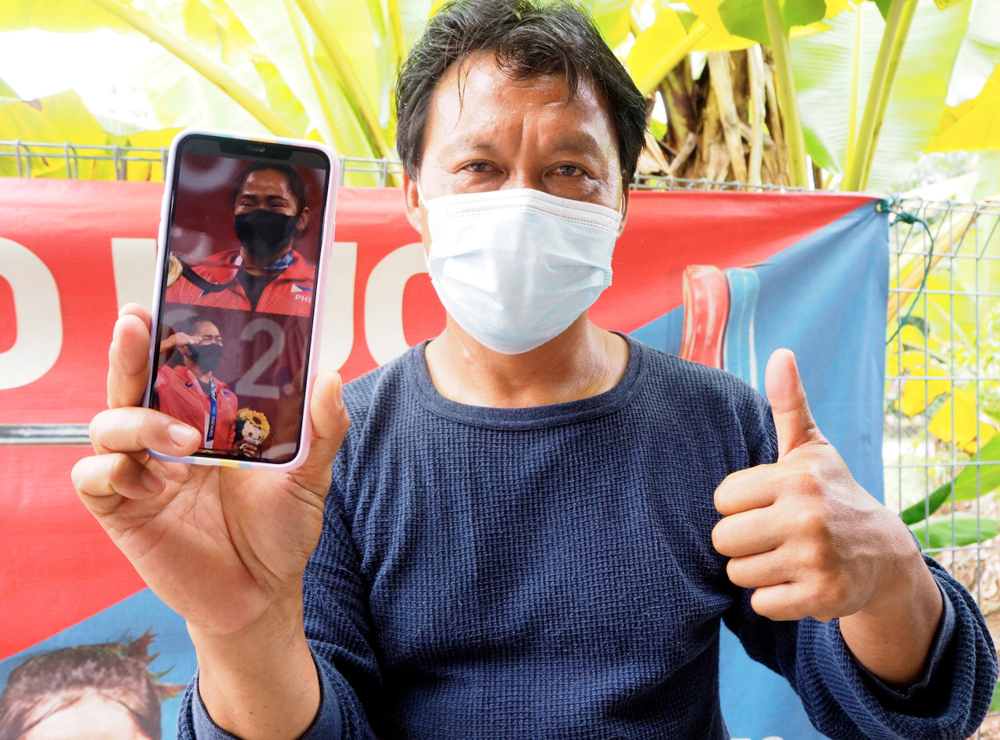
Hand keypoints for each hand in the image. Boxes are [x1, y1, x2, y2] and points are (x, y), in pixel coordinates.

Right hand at [71, 303, 349, 637]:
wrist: (263, 595)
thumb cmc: (281, 530)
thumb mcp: (310, 478)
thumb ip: (321, 429)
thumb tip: (330, 375)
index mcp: (207, 421)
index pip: (175, 368)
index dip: (162, 337)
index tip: (157, 305)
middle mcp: (168, 439)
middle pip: (131, 382)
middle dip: (129, 352)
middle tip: (135, 325)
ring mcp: (143, 473)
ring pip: (107, 423)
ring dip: (139, 422)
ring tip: (186, 444)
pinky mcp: (123, 511)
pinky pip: (94, 477)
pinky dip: (114, 471)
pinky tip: (154, 487)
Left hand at [712, 349, 925, 623]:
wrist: (883, 554)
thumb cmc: (831, 493)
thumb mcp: (810, 449)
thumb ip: (788, 404)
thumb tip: (780, 353)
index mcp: (795, 478)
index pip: (721, 499)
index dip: (738, 504)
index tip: (765, 503)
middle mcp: (806, 518)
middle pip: (722, 539)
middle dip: (741, 540)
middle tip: (770, 534)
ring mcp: (814, 560)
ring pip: (737, 573)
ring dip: (754, 569)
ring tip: (783, 555)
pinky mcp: (820, 598)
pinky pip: (760, 603)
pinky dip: (773, 597)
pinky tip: (796, 580)